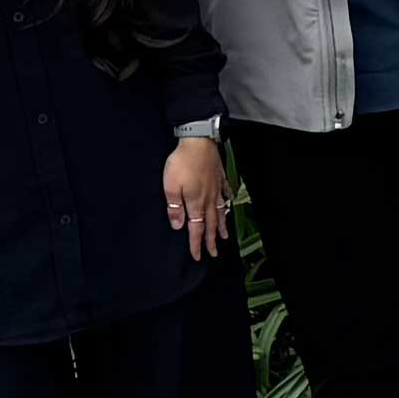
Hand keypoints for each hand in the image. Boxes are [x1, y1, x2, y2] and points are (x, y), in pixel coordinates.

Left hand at [164, 137, 229, 258]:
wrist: (198, 141)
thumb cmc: (182, 162)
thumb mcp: (171, 186)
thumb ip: (175, 207)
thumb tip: (178, 225)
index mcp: (195, 203)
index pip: (196, 229)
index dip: (196, 244)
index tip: (197, 256)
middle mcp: (208, 199)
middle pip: (210, 224)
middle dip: (211, 240)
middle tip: (214, 252)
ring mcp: (216, 188)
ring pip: (219, 212)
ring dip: (221, 226)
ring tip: (224, 236)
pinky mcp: (219, 177)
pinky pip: (225, 193)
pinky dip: (226, 202)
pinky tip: (227, 205)